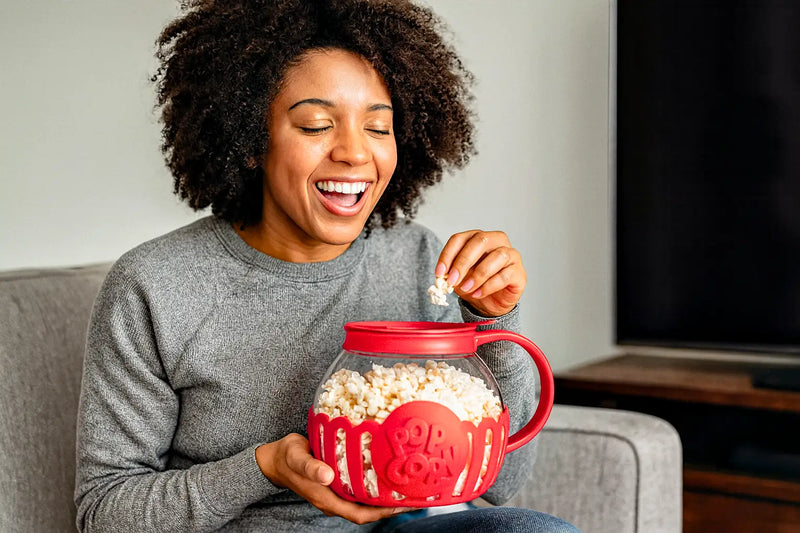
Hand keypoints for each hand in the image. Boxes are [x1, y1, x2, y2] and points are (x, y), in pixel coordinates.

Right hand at [255, 434, 413, 523]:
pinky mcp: (340, 481)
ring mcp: (338, 492)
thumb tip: (327, 475)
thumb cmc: (287, 458)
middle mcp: (336, 499)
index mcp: (328, 499)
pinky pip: (362, 487)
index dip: (384, 513)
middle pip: (370, 510)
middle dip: (394, 505)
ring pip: (368, 500)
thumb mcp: (296, 458)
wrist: (276, 458)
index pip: (361, 514)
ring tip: (409, 484)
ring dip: (388, 495)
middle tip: (418, 493)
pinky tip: (389, 472)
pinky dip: (377, 483)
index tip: (405, 505)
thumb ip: (310, 467)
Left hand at [436, 230, 525, 316]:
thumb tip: (444, 275)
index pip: (460, 238)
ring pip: (497, 256)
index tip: (439, 272)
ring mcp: (511, 254)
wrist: (490, 305)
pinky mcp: (519, 272)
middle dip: (463, 262)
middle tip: (452, 280)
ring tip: (467, 288)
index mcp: (478, 238)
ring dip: (478, 274)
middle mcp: (496, 241)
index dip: (448, 255)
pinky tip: (478, 294)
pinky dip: (489, 286)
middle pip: (479, 242)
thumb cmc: (475, 285)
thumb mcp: (458, 278)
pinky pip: (505, 275)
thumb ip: (452, 273)